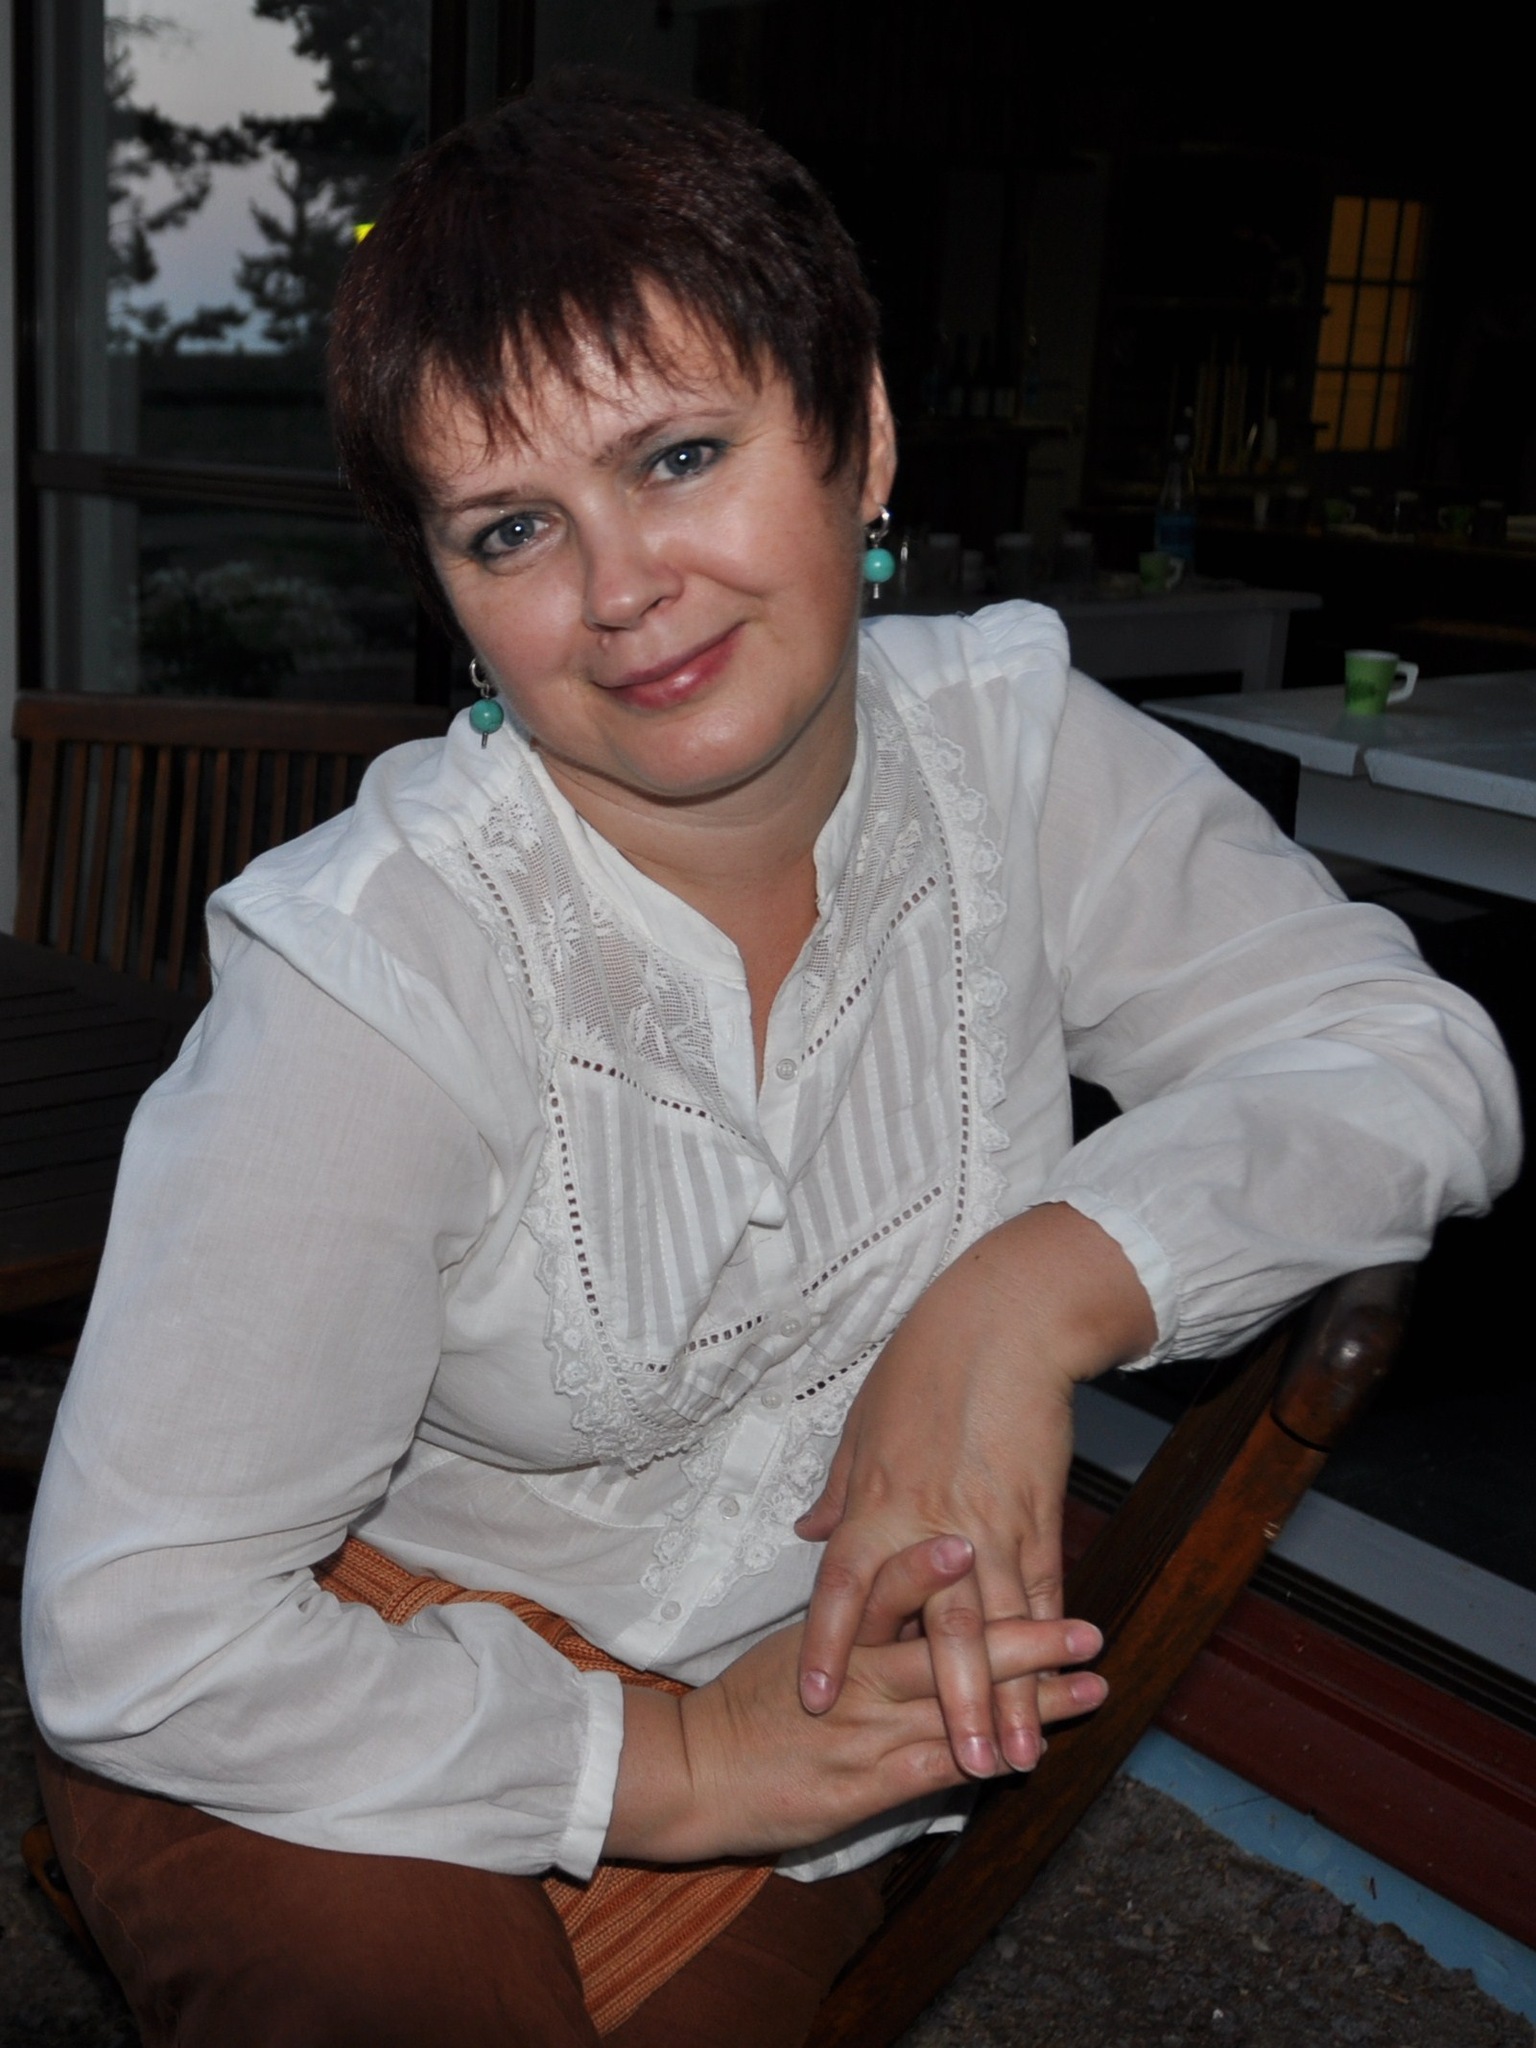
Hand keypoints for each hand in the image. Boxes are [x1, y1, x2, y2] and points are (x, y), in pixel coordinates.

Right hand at [606, 1558, 1105, 1863]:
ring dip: (1029, 1701)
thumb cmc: (744, 1702)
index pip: (890, 1585)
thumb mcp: (792, 1634)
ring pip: (959, 1707)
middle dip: (1025, 1638)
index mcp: (836, 1629)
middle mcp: (856, 1674)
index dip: (936, 1565)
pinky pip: (937, 1766)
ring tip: (1088, 1688)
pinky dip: (986, 1757)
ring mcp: (864, 1730)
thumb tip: (845, 1528)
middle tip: (1087, 1629)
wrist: (695, 1773)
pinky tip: (1031, 1753)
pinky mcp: (866, 1785)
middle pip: (949, 1647)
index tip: (982, 1538)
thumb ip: (837, 1593)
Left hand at [793, 1203, 1154, 1778]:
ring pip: (1002, 1629)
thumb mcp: (863, 1425)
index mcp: (877, 1505)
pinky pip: (1043, 1592)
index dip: (827, 1647)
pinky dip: (1046, 1644)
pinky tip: (1058, 1687)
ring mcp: (995, 1527)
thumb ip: (841, 1492)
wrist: (1004, 1325)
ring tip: (1016, 1760)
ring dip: (1010, 1699)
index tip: (814, 1701)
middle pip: (943, 1631)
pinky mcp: (1040, 1517)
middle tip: (960, 1774)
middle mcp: (935, 1528)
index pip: (845, 1590)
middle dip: (952, 1708)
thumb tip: (810, 1533)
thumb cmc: (923, 1368)